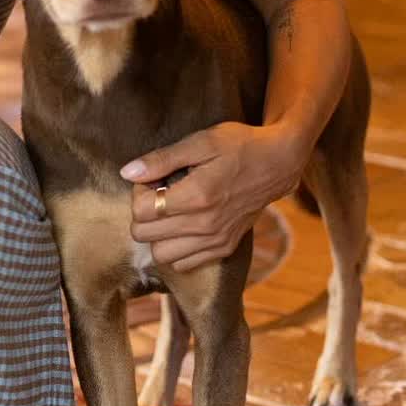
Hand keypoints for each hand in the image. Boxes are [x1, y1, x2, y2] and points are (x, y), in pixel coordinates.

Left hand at [122, 123, 303, 271]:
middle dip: (143, 213)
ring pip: (160, 255)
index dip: (138, 193)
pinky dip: (175, 248)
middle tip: (158, 193)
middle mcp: (205, 225)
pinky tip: (183, 225)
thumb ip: (162, 159)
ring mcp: (215, 240)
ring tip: (170, 211)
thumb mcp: (200, 141)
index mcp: (196, 196)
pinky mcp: (224, 248)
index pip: (140, 211)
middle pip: (144, 235)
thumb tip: (127, 172)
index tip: (152, 179)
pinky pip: (184, 264)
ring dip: (157, 234)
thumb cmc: (239, 146)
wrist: (277, 163)